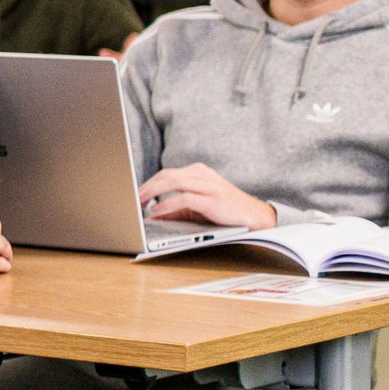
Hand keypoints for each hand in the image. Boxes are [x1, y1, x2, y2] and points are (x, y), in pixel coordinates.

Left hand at [138, 163, 274, 229]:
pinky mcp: (212, 199)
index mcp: (198, 172)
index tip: (135, 193)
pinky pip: (184, 198)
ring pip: (173, 182)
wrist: (255, 216)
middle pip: (167, 175)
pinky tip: (156, 210)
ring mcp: (208, 185)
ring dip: (152, 192)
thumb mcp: (198, 207)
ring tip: (139, 202)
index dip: (149, 183)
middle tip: (133, 198)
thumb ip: (177, 209)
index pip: (167, 173)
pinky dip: (166, 204)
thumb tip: (153, 216)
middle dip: (147, 186)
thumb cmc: (225, 211)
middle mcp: (202, 175)